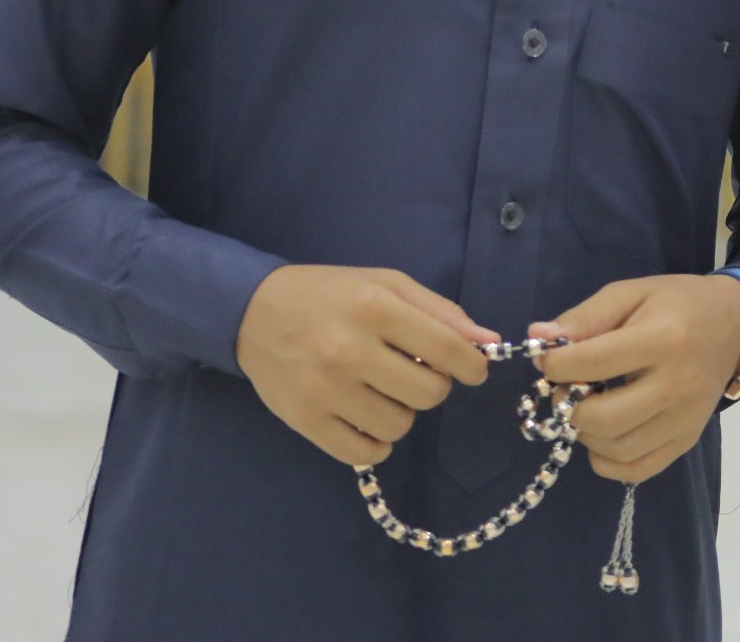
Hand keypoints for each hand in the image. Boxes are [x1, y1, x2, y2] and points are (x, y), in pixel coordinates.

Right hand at [235, 265, 494, 466]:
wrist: (251, 312)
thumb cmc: (330, 293)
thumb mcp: (386, 284)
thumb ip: (440, 311)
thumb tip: (488, 341)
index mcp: (375, 308)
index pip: (447, 350)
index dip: (472, 365)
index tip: (473, 369)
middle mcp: (349, 350)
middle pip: (428, 393)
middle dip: (435, 385)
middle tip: (416, 372)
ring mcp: (324, 390)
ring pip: (399, 426)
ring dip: (404, 412)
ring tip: (385, 390)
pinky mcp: (304, 421)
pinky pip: (363, 454)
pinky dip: (377, 443)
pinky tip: (369, 417)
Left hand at [528, 275, 739, 483]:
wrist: (734, 323)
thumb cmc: (677, 303)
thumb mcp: (631, 293)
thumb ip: (585, 317)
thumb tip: (538, 338)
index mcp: (662, 338)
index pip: (593, 362)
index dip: (555, 364)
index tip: (547, 359)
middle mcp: (677, 385)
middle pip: (603, 418)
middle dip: (568, 406)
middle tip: (565, 389)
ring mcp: (685, 418)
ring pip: (618, 449)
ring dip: (585, 434)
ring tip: (585, 408)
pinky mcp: (687, 439)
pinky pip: (638, 470)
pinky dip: (608, 462)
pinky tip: (602, 437)